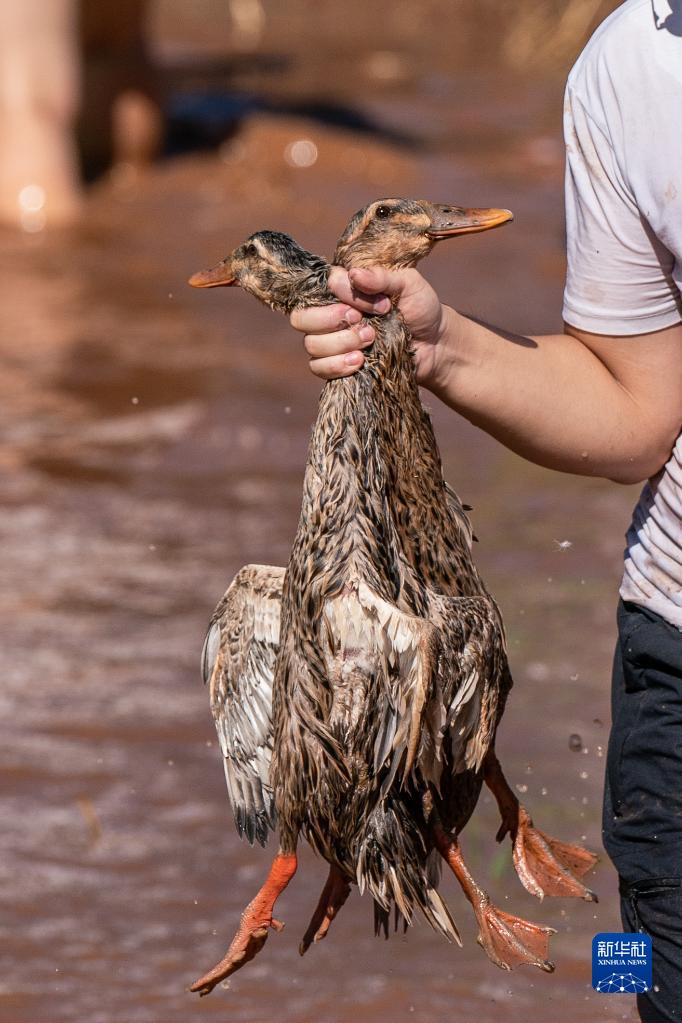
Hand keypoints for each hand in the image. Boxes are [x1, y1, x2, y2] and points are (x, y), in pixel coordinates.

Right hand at [289, 265, 451, 388]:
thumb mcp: (409, 284)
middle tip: (364, 323)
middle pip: (302, 318)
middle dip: (331, 321)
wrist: (436, 345)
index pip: (320, 287)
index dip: (342, 294)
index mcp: (344, 289)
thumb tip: (354, 275)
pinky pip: (317, 368)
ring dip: (341, 344)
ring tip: (371, 341)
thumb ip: (382, 277)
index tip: (377, 302)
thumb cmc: (422, 309)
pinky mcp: (337, 366)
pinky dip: (336, 366)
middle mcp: (331, 314)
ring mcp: (332, 342)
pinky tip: (360, 362)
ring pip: (311, 344)